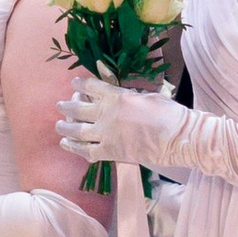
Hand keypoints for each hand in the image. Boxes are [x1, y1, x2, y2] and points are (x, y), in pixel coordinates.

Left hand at [57, 71, 187, 172]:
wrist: (179, 138)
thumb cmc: (169, 114)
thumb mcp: (147, 96)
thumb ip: (128, 95)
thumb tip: (120, 94)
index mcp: (116, 96)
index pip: (91, 87)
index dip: (80, 85)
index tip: (74, 83)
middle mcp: (106, 114)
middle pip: (77, 109)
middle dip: (66, 106)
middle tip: (60, 106)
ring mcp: (106, 134)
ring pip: (76, 131)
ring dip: (65, 128)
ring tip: (59, 126)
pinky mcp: (111, 152)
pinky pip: (86, 151)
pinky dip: (76, 149)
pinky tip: (68, 146)